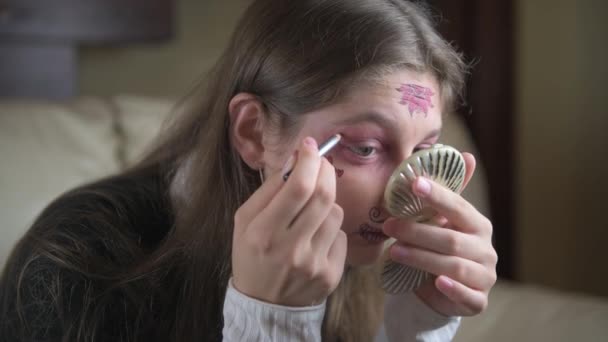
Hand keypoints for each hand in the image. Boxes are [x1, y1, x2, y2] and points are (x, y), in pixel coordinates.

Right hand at [232, 137, 346, 306]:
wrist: (264, 305)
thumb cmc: (251, 255)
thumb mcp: (244, 221)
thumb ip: (268, 190)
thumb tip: (296, 160)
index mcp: (263, 233)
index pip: (297, 187)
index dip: (309, 161)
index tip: (309, 147)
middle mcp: (291, 249)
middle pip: (323, 196)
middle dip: (325, 171)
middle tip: (320, 164)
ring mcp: (314, 264)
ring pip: (336, 213)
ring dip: (327, 202)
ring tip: (311, 210)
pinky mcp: (331, 275)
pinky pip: (341, 236)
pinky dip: (330, 230)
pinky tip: (316, 237)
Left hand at [382, 153, 496, 316]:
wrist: (442, 288)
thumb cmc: (440, 247)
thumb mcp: (441, 221)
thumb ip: (448, 195)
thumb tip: (467, 155)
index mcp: (477, 224)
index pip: (458, 207)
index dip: (438, 196)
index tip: (415, 184)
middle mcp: (485, 249)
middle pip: (450, 240)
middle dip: (417, 232)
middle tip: (389, 226)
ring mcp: (484, 275)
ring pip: (453, 266)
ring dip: (421, 258)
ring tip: (394, 251)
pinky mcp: (478, 301)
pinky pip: (468, 296)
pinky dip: (452, 290)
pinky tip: (436, 283)